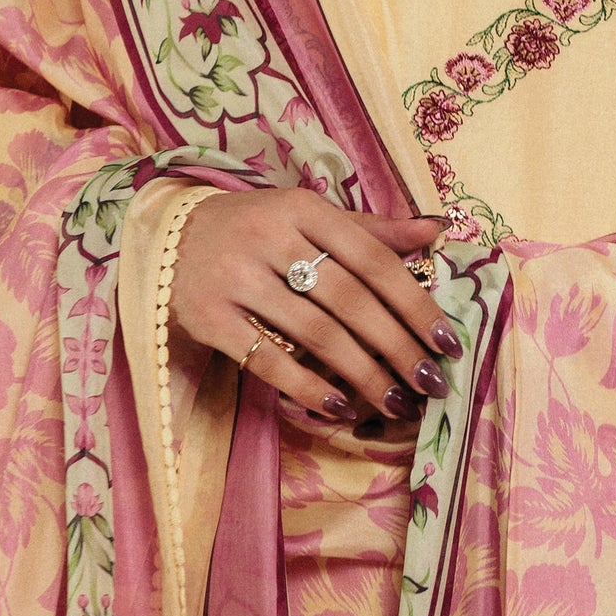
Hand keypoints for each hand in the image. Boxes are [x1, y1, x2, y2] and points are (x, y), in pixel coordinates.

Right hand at [170, 189, 455, 435]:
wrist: (168, 236)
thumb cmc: (255, 227)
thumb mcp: (308, 216)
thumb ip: (371, 230)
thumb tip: (435, 232)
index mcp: (303, 208)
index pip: (373, 260)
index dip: (416, 303)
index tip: (448, 342)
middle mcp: (270, 238)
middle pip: (350, 300)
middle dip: (397, 347)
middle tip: (430, 384)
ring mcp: (236, 278)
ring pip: (315, 333)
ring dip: (363, 374)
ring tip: (396, 401)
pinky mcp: (207, 317)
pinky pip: (267, 360)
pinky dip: (307, 387)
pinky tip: (338, 407)